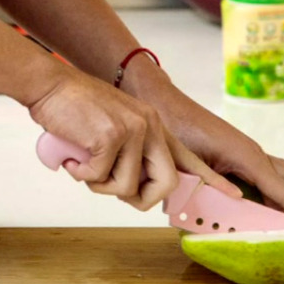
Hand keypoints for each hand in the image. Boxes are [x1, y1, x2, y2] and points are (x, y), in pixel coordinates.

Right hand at [28, 66, 241, 213]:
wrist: (50, 85)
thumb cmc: (75, 111)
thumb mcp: (113, 128)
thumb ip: (130, 153)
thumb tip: (133, 190)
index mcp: (153, 125)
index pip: (189, 157)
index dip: (210, 180)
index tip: (234, 195)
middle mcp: (150, 126)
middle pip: (165, 185)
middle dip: (138, 199)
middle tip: (111, 189)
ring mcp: (134, 129)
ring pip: (127, 187)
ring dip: (99, 185)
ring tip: (83, 165)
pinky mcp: (112, 135)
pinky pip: (100, 178)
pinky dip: (81, 175)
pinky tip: (72, 158)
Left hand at [122, 58, 283, 226]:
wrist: (163, 103)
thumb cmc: (175, 131)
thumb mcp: (192, 166)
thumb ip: (210, 193)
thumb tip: (222, 221)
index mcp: (247, 157)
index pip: (281, 191)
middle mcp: (254, 153)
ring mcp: (248, 150)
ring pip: (282, 174)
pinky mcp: (239, 150)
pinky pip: (271, 169)